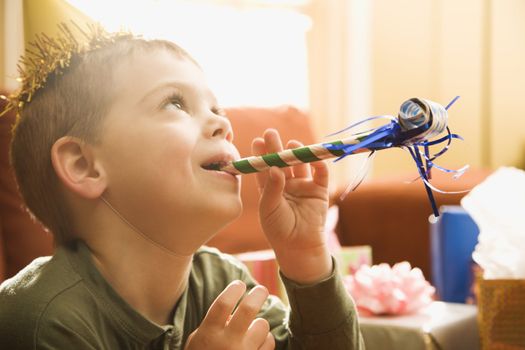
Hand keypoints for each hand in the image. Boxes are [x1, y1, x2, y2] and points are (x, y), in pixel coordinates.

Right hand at [185, 280, 274, 349]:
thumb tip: (233, 309)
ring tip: (252, 329)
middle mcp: (227, 342)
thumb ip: (213, 323)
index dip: (233, 289)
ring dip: (259, 324)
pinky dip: (266, 339)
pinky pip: (269, 342)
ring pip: (262, 325)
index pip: (223, 303)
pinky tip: (257, 343)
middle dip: (258, 294)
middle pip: (249, 308)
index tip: (239, 284)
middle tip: (261, 290)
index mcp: (209, 333)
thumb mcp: (198, 340)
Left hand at [252, 129, 331, 283]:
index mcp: (270, 188)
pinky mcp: (319, 191)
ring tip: (292, 144)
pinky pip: (321, 174)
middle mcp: (286, 184)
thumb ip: (272, 188)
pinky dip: (319, 165)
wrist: (299, 246)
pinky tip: (314, 158)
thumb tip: (273, 167)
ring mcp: (303, 186)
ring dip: (297, 153)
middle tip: (271, 133)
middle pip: (282, 161)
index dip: (261, 154)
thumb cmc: (279, 229)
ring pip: (301, 165)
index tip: (257, 141)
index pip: (264, 167)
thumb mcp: (270, 208)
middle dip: (277, 147)